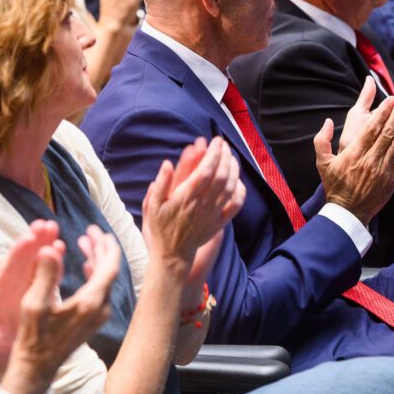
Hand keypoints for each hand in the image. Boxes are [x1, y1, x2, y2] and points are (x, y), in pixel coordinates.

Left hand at [0, 220, 63, 379]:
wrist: (12, 368)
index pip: (6, 274)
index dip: (16, 256)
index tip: (27, 238)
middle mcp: (10, 292)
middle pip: (22, 262)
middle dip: (33, 242)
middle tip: (46, 223)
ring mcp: (25, 291)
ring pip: (35, 264)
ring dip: (43, 245)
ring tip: (53, 227)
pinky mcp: (38, 295)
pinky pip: (45, 274)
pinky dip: (52, 260)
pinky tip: (60, 246)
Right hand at [0, 225, 120, 393]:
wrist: (37, 368)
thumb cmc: (33, 338)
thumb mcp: (34, 305)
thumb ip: (45, 275)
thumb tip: (50, 248)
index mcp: (90, 302)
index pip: (110, 266)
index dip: (106, 245)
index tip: (97, 230)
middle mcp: (101, 308)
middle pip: (110, 270)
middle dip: (102, 248)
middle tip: (90, 231)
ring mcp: (99, 316)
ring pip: (106, 280)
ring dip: (98, 259)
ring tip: (85, 242)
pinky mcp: (94, 320)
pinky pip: (101, 290)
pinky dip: (95, 274)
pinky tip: (85, 265)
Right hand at [141, 137, 244, 271]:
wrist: (173, 252)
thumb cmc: (162, 225)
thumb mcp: (153, 204)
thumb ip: (161, 183)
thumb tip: (167, 163)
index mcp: (185, 198)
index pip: (204, 171)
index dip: (213, 154)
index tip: (214, 141)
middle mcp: (201, 205)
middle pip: (220, 176)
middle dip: (224, 156)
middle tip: (223, 144)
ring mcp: (213, 214)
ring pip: (230, 187)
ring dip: (233, 169)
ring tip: (230, 156)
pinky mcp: (220, 222)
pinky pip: (236, 205)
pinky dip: (240, 190)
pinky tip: (237, 179)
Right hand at [315, 93, 393, 223]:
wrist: (348, 212)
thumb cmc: (335, 185)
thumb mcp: (322, 163)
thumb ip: (322, 140)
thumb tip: (328, 122)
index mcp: (354, 155)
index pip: (371, 129)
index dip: (382, 113)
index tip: (391, 99)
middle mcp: (370, 160)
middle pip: (387, 133)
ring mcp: (383, 170)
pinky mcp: (393, 178)